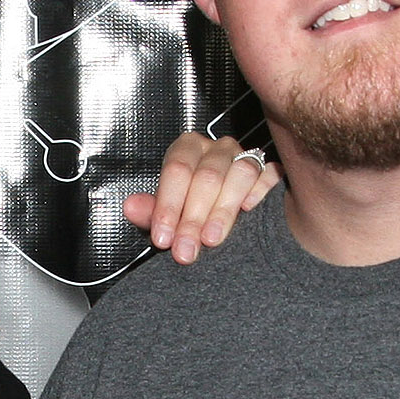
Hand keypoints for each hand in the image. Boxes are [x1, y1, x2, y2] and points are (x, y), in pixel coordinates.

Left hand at [122, 133, 280, 262]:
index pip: (177, 171)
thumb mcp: (167, 211)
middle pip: (207, 177)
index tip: (164, 237)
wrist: (220, 211)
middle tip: (186, 250)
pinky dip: (260, 191)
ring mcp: (244, 156)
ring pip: (239, 174)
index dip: (169, 206)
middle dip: (194, 218)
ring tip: (212, 239)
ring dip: (223, 210)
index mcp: (186, 149)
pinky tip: (249, 210)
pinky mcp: (267, 169)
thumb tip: (131, 207)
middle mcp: (216, 149)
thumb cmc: (190, 207)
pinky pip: (268, 176)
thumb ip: (150, 211)